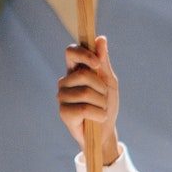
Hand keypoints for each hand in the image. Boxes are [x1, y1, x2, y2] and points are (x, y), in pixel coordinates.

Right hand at [57, 35, 120, 163]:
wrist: (105, 132)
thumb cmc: (106, 105)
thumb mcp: (109, 82)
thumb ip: (104, 62)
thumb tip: (101, 39)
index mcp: (75, 71)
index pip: (71, 51)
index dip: (83, 54)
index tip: (97, 63)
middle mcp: (65, 82)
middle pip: (83, 74)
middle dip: (101, 87)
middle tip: (103, 98)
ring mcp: (62, 97)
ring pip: (85, 92)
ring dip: (101, 103)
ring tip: (101, 110)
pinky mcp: (64, 113)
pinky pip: (84, 108)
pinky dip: (98, 114)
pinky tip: (97, 118)